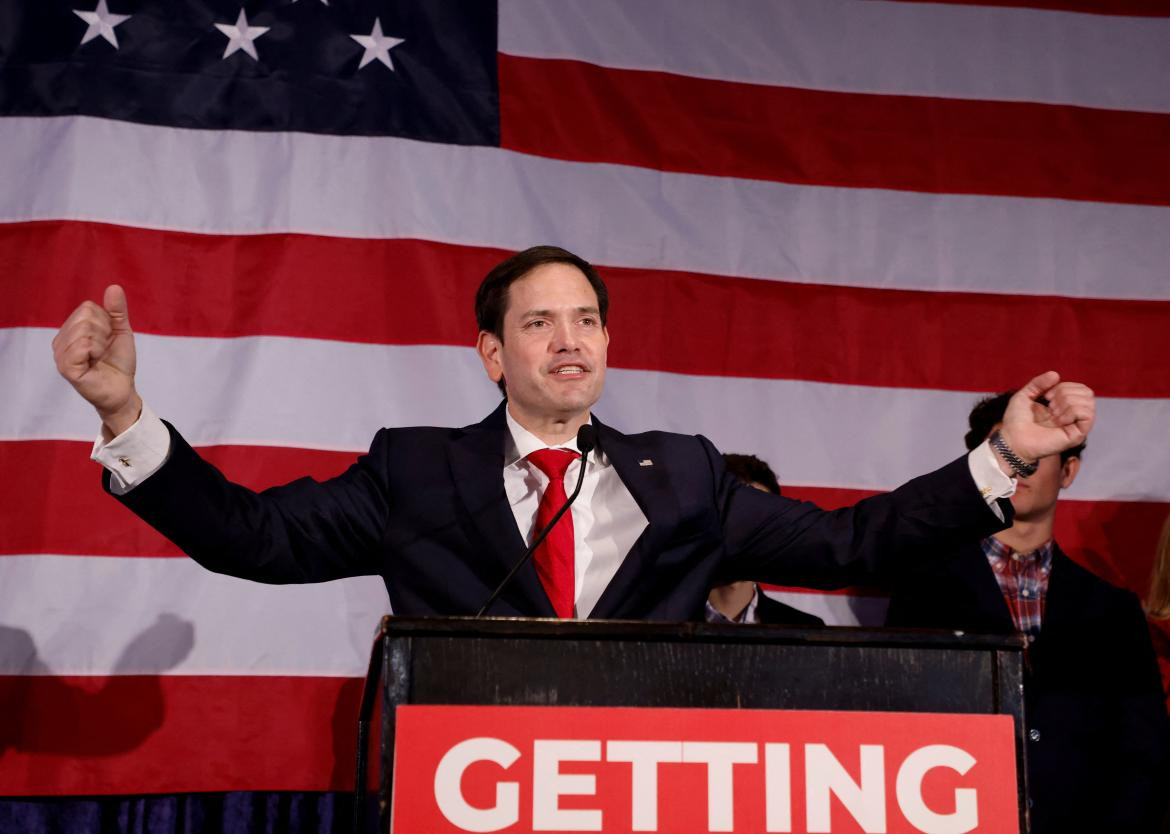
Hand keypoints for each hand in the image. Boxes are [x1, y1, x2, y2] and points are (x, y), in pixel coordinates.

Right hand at [51, 285, 140, 436]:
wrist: (122, 388)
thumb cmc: (118, 361)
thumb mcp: (121, 331)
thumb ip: (117, 310)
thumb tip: (114, 287)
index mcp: (71, 329)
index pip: (87, 308)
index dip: (106, 322)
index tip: (108, 339)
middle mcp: (61, 340)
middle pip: (85, 317)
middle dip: (104, 333)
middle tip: (104, 350)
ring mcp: (61, 354)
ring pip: (84, 330)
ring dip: (101, 344)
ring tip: (99, 357)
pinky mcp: (66, 367)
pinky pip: (82, 346)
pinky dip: (95, 352)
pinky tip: (94, 363)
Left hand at [999, 371, 1094, 463]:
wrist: (1012, 440)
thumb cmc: (1016, 421)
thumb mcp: (1024, 395)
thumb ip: (1038, 383)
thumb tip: (1056, 374)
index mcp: (1064, 406)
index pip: (1080, 388)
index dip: (1063, 386)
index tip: (1046, 396)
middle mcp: (1073, 415)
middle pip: (1087, 392)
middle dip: (1065, 393)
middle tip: (1050, 406)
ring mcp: (1076, 425)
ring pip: (1088, 401)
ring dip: (1067, 402)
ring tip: (1053, 414)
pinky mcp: (1078, 435)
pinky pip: (1087, 414)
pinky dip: (1071, 412)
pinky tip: (1058, 420)